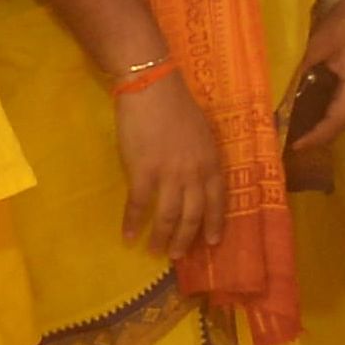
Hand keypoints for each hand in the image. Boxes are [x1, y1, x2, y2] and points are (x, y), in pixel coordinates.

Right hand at [110, 65, 227, 262]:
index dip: (215, 224)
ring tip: (155, 252)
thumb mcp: (203, 133)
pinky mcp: (143, 172)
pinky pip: (139, 206)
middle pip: (193, 216)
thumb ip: (203, 158)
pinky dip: (132, 223)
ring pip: (168, 217)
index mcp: (211, 162)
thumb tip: (199, 179)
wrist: (152, 88)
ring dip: (162, 238)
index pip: (217, 202)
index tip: (212, 242)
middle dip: (186, 239)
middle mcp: (194, 173)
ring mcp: (169, 175)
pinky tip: (128, 236)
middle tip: (179, 256)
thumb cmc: (177, 107)